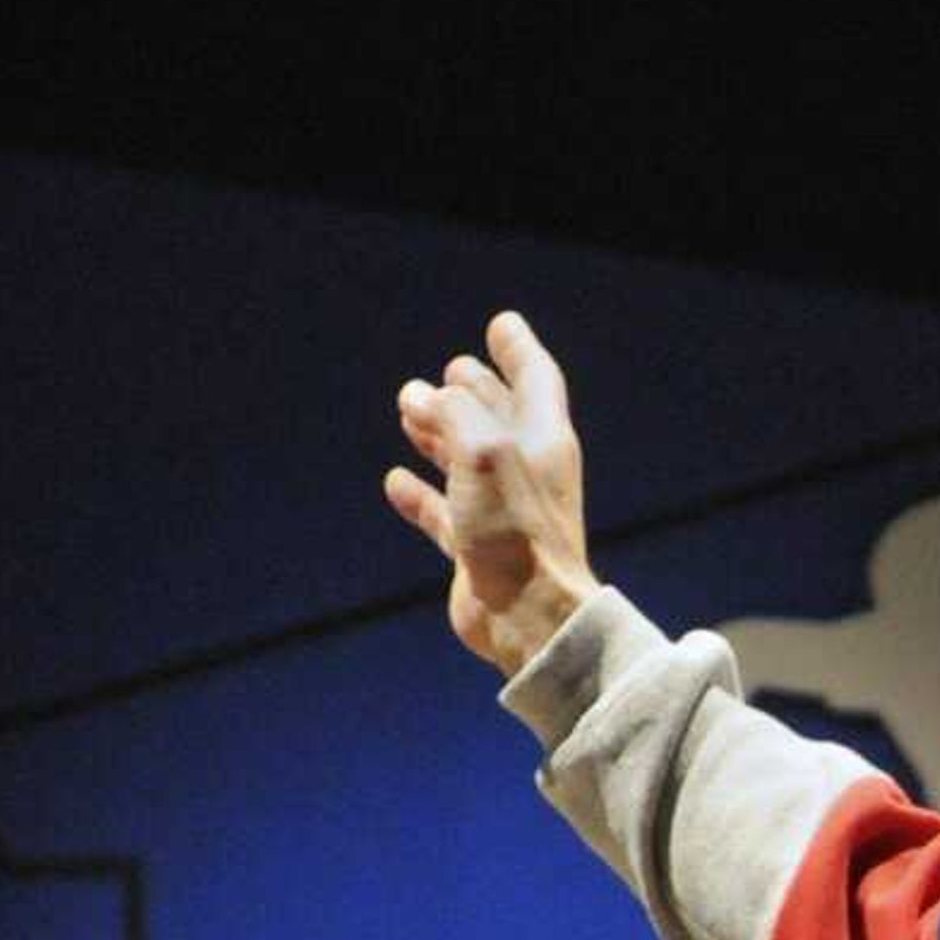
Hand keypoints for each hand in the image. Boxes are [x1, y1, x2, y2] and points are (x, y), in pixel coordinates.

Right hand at [382, 310, 599, 674]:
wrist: (529, 615)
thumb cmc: (518, 530)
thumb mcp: (484, 450)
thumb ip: (454, 413)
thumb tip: (422, 397)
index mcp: (544, 439)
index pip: (535, 378)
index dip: (517, 350)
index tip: (501, 325)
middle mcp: (525, 471)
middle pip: (498, 416)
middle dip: (474, 390)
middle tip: (451, 370)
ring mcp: (500, 511)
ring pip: (465, 460)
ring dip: (440, 433)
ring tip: (409, 410)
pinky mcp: (474, 548)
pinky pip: (442, 512)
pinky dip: (420, 494)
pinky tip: (395, 480)